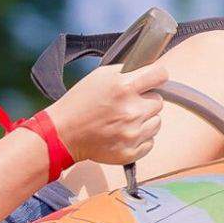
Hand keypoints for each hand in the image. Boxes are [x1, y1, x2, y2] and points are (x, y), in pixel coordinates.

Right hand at [43, 61, 166, 164]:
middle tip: (128, 104)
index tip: (153, 80)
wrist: (62, 133)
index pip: (160, 75)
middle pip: (159, 101)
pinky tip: (123, 133)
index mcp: (124, 87)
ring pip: (157, 122)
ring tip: (124, 120)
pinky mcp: (130, 152)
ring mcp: (132, 134)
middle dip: (145, 100)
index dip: (157, 76)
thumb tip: (148, 70)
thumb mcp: (99, 76)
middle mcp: (131, 111)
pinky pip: (150, 142)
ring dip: (145, 120)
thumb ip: (126, 71)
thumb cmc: (79, 102)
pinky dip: (140, 138)